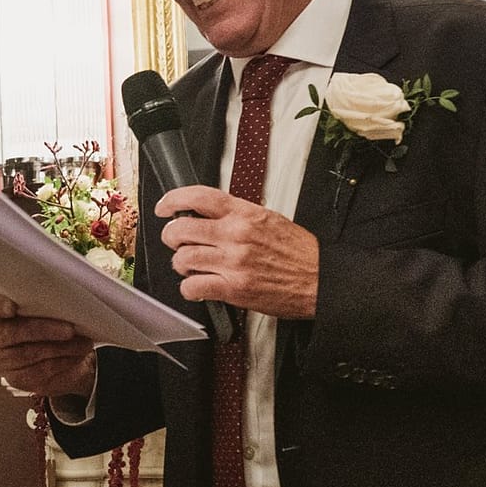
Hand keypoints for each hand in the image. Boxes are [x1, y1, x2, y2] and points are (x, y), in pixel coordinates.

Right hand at [0, 294, 95, 398]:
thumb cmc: (49, 324)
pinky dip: (62, 362)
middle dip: (43, 330)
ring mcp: (1, 360)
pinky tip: (76, 356)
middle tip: (70, 330)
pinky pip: (39, 371)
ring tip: (83, 343)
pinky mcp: (15, 378)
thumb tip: (66, 300)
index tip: (12, 308)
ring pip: (29, 354)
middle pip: (11, 333)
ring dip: (60, 348)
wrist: (58, 355)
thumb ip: (45, 303)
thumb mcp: (46, 309)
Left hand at [156, 185, 318, 318]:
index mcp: (245, 214)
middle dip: (171, 236)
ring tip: (190, 265)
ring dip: (180, 263)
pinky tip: (197, 285)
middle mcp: (236, 235)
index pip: (198, 197)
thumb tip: (208, 213)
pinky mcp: (233, 289)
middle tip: (175, 241)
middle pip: (181, 228)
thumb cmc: (298, 253)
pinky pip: (193, 286)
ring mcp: (233, 263)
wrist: (321, 279)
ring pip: (182, 258)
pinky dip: (189, 287)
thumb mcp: (269, 220)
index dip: (173, 199)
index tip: (164, 207)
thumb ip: (237, 215)